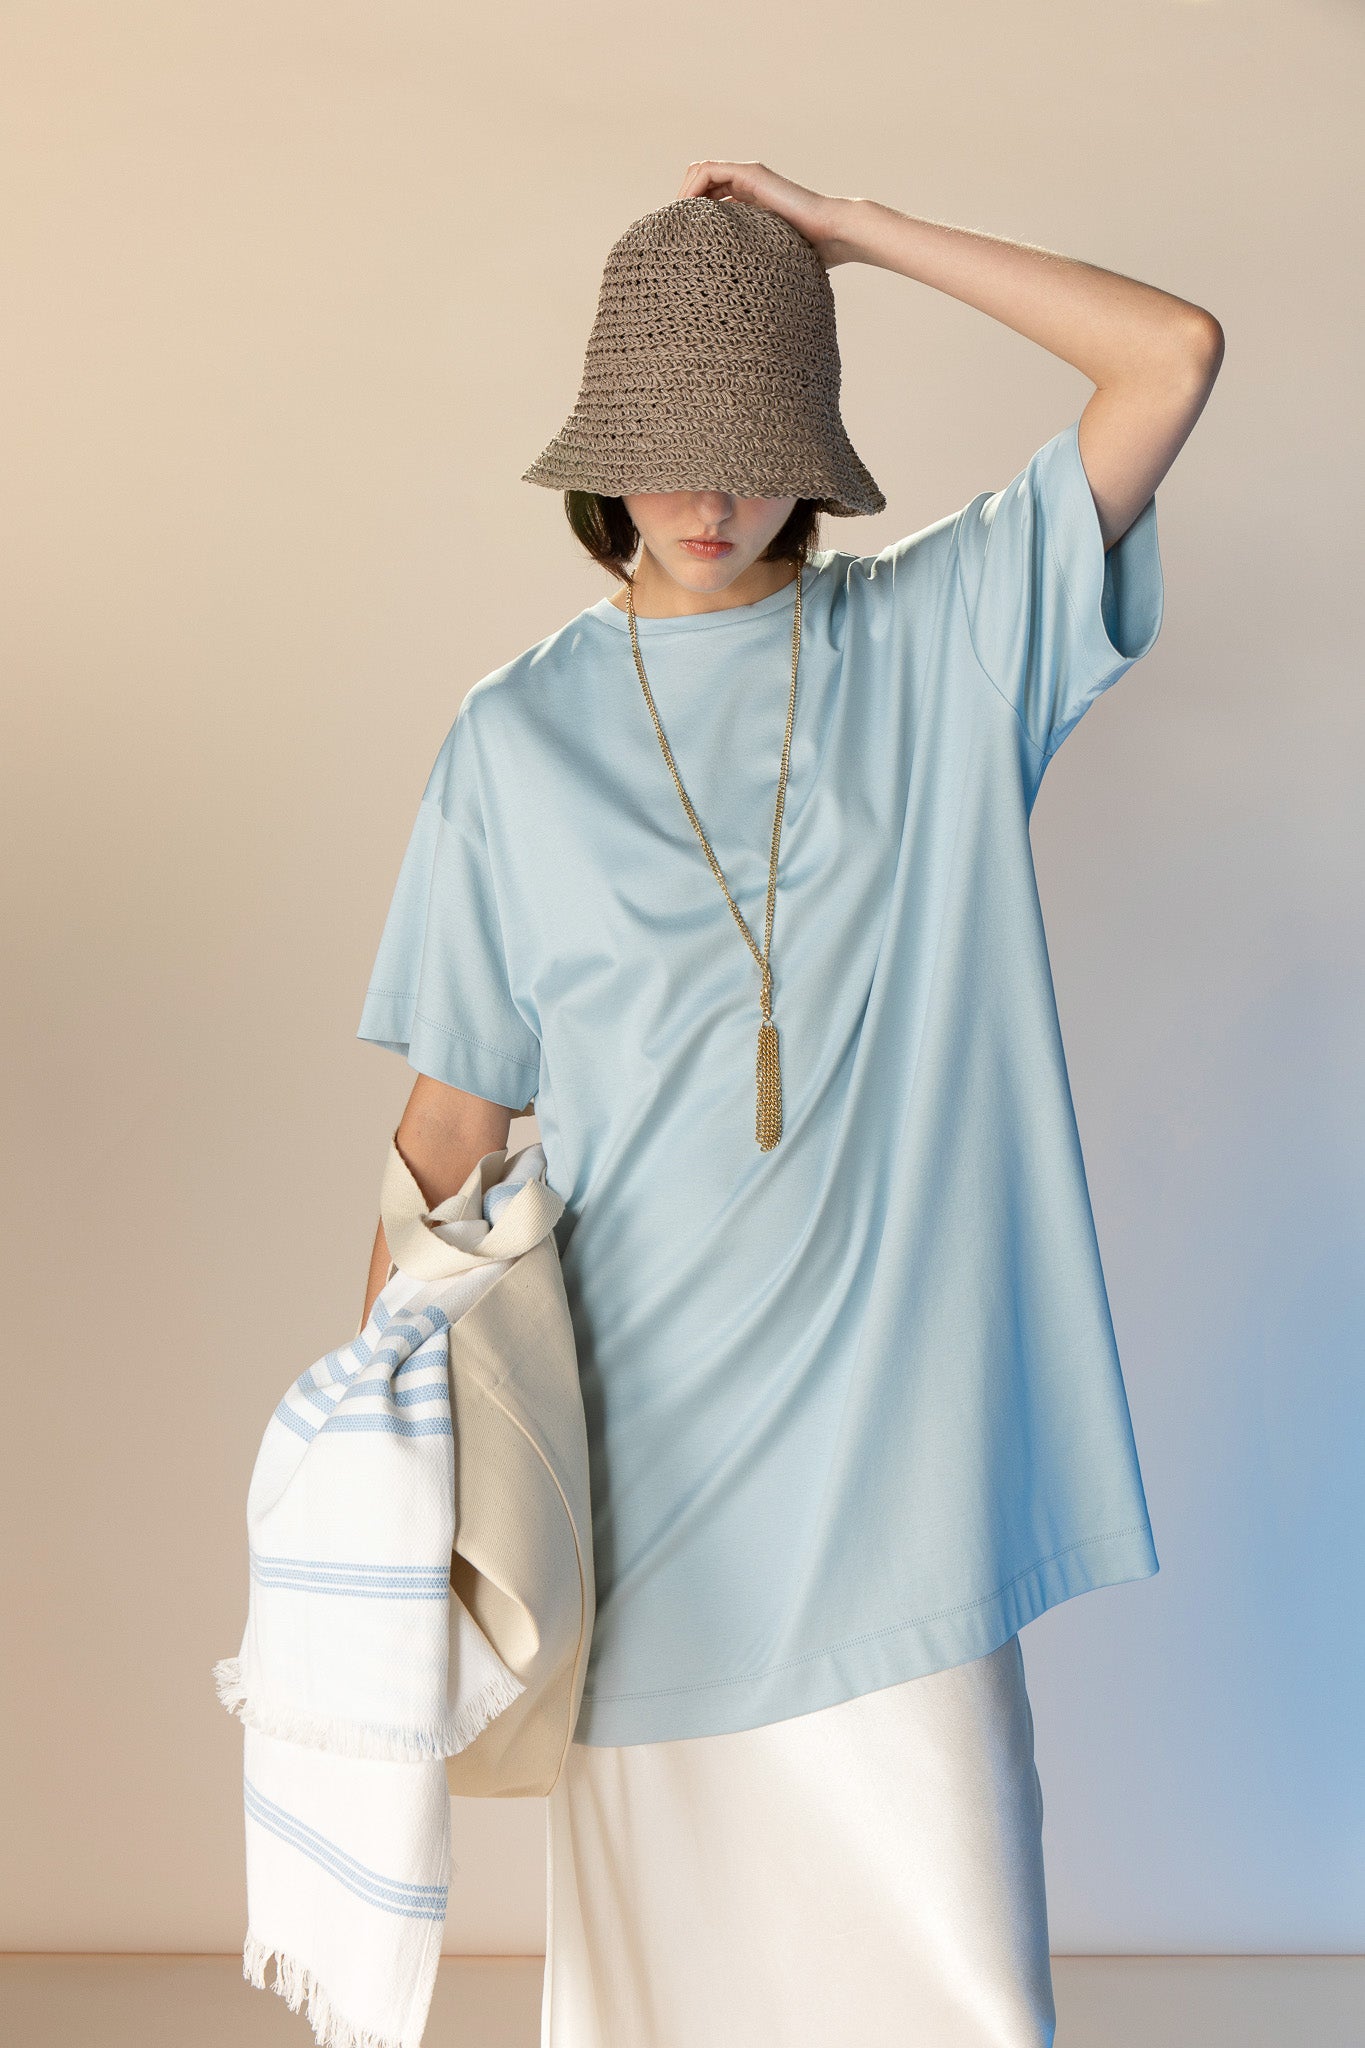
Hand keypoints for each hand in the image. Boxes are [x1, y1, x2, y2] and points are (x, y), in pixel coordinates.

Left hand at [675, 160, 857, 267]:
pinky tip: (688, 213)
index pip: (707, 197)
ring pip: (699, 172)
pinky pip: (709, 171)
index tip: (680, 241)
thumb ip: (747, 261)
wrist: (832, 235)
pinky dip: (692, 188)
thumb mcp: (766, 258)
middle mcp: (746, 185)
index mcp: (749, 202)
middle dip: (682, 204)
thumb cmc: (808, 255)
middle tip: (674, 233)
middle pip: (699, 182)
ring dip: (682, 194)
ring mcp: (748, 176)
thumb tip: (723, 298)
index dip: (690, 214)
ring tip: (677, 223)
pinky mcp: (751, 174)